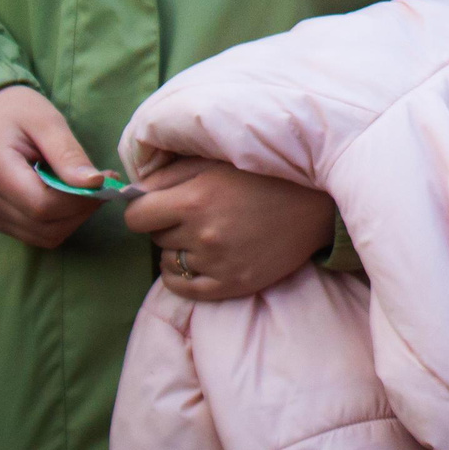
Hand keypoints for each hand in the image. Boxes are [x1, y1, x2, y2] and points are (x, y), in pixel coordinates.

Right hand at [0, 85, 105, 248]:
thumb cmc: (17, 110)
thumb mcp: (47, 121)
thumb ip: (68, 154)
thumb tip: (94, 183)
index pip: (43, 205)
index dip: (79, 200)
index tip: (106, 180)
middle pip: (43, 226)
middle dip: (80, 211)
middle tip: (102, 186)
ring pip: (40, 236)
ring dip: (71, 220)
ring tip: (85, 191)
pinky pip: (31, 233)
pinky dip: (56, 222)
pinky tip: (66, 198)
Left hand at [124, 157, 338, 302]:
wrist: (316, 206)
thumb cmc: (264, 175)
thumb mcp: (216, 161)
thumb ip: (169, 175)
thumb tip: (131, 192)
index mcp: (196, 199)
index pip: (136, 216)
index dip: (143, 209)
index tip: (157, 205)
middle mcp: (203, 234)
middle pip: (154, 237)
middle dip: (167, 225)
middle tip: (195, 213)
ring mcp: (217, 264)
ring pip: (168, 262)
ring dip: (177, 249)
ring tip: (205, 233)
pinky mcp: (231, 285)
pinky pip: (182, 288)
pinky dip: (181, 274)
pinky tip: (197, 258)